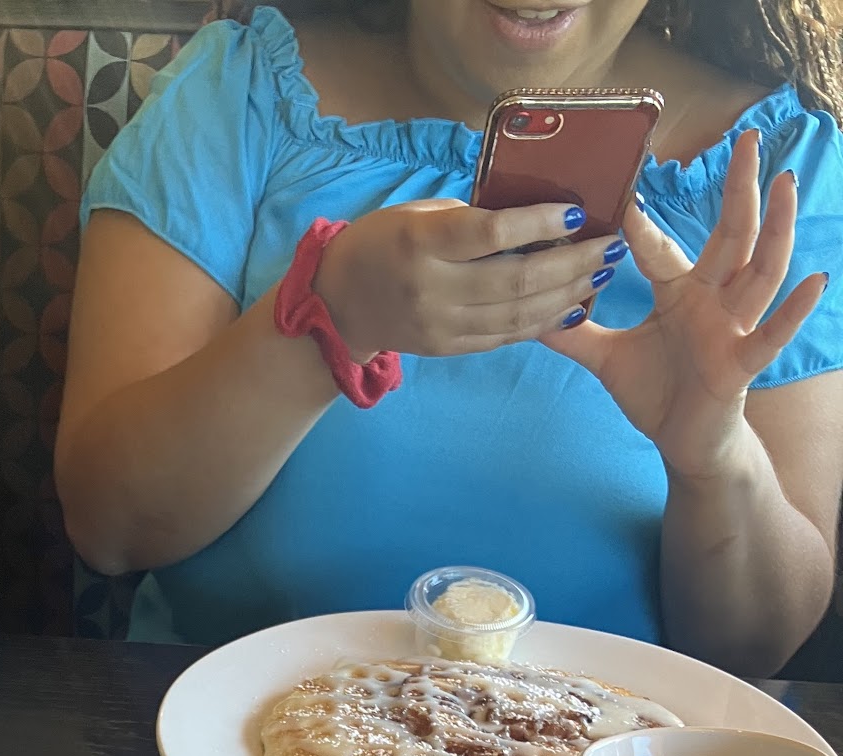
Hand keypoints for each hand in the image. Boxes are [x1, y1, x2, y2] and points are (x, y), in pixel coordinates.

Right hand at [313, 199, 618, 358]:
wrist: (340, 302)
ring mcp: (440, 324)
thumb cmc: (383, 242)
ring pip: (516, 314)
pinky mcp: (448, 347)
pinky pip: (505, 336)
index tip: (577, 215)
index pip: (489, 233)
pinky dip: (543, 323)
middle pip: (514, 280)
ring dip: (566, 295)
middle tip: (609, 247)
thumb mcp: (419, 213)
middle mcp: (431, 288)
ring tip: (600, 274)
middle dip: (570, 264)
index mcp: (420, 243)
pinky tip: (572, 306)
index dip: (538, 225)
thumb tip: (534, 214)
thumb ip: (471, 216)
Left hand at [544, 131, 828, 478]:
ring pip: (759, 271)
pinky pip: (771, 335)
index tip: (624, 185)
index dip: (639, 222)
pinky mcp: (742, 364)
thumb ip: (575, 335)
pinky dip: (793, 311)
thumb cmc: (657, 393)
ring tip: (785, 184)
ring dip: (775, 229)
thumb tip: (531, 314)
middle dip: (739, 189)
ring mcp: (731, 328)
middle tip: (747, 138)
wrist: (684, 443)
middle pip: (730, 235)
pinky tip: (815, 281)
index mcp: (678, 293)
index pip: (657, 248)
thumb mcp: (608, 360)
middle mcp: (711, 300)